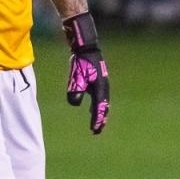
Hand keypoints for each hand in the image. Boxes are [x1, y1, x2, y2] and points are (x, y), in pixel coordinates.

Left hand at [61, 12, 108, 133]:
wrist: (87, 48)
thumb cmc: (82, 61)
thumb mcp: (77, 75)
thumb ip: (76, 89)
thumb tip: (75, 103)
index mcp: (100, 87)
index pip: (99, 107)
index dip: (97, 119)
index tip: (94, 129)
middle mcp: (104, 87)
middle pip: (104, 107)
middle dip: (101, 119)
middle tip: (97, 131)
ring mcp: (102, 84)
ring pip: (103, 103)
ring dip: (100, 113)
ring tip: (97, 124)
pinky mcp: (98, 81)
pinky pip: (99, 98)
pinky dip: (97, 106)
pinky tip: (92, 109)